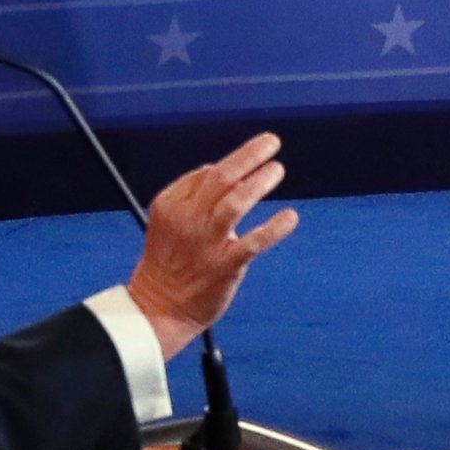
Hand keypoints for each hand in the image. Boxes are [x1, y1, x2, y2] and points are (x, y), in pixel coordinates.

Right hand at [125, 133, 299, 358]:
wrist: (159, 307)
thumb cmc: (169, 261)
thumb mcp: (168, 221)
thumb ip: (190, 194)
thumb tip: (218, 170)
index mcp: (171, 205)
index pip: (206, 174)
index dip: (233, 164)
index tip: (250, 162)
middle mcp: (188, 220)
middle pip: (221, 178)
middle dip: (248, 155)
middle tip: (272, 142)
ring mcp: (207, 243)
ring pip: (236, 203)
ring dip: (259, 183)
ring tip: (277, 170)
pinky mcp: (224, 266)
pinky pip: (254, 242)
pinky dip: (274, 228)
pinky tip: (290, 217)